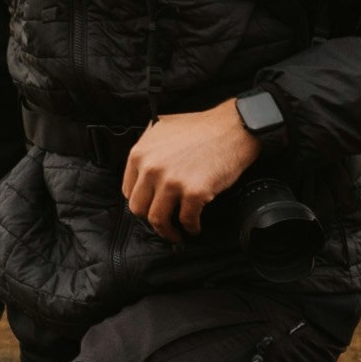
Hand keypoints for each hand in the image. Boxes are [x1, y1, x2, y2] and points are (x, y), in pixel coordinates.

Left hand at [121, 103, 259, 240]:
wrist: (232, 127)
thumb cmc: (201, 127)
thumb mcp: (162, 129)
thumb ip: (148, 149)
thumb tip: (142, 169)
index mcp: (140, 154)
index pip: (128, 190)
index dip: (141, 201)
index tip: (149, 207)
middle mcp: (151, 168)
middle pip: (139, 208)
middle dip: (150, 219)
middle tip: (162, 223)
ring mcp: (172, 181)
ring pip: (158, 219)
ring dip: (167, 231)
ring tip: (176, 233)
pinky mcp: (194, 192)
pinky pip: (187, 220)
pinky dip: (191, 227)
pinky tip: (194, 227)